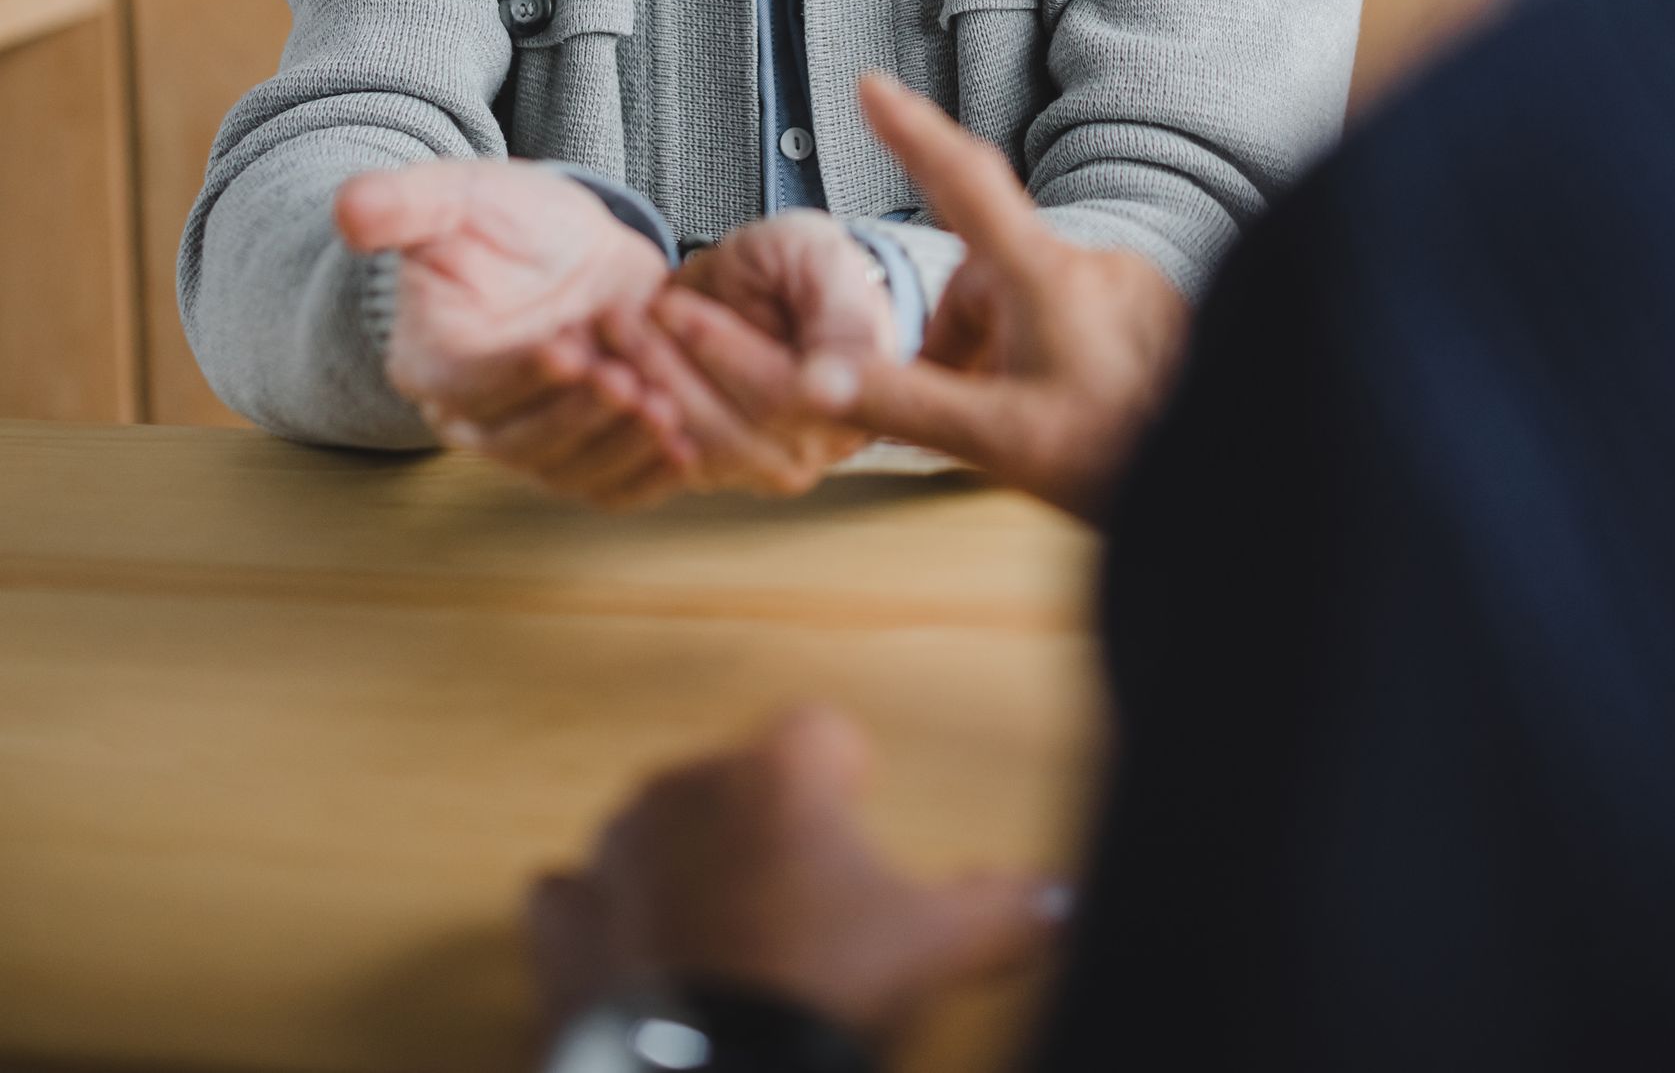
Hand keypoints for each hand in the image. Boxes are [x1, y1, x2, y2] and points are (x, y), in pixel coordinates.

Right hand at [333, 159, 680, 506]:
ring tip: (666, 413)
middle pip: (519, 442)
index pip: (469, 385)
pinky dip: (645, 480)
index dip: (519, 376)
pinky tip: (685, 454)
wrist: (565, 244)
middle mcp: (474, 414)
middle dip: (578, 419)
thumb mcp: (458, 194)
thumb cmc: (504, 219)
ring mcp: (531, 437)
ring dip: (618, 450)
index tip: (570, 349)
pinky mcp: (583, 445)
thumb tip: (349, 208)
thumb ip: (405, 202)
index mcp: (433, 359)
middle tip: (632, 385)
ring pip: (566, 472)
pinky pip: (607, 486)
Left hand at [526, 705, 1053, 1041]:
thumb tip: (1062, 900)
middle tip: (799, 909)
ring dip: (679, 869)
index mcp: (782, 769)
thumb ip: (999, 909)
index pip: (824, 732)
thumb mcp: (934, 948)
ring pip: (652, 831)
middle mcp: (690, 784)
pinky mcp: (564, 920)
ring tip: (719, 944)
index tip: (860, 827)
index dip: (848, 780)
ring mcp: (616, 849)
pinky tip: (631, 968)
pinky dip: (600, 925)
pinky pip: (574, 897)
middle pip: (735, 782)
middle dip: (761, 831)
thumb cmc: (822, 990)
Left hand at [595, 213, 897, 499]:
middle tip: (625, 309)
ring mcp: (760, 465)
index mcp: (854, 402)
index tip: (676, 308)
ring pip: (688, 443)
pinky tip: (603, 364)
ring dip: (642, 383)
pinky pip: (661, 455)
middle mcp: (812, 448)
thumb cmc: (804, 266)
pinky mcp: (712, 468)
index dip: (730, 356)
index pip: (786, 397)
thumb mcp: (824, 262)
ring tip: (611, 327)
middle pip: (728, 426)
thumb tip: (830, 388)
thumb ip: (839, 317)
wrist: (772, 283)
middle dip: (667, 362)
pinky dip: (625, 412)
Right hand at [799, 76, 1191, 520]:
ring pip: (1028, 306)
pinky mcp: (1153, 315)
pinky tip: (1069, 416)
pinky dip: (1049, 359)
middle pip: (985, 275)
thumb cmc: (1125, 457)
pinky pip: (1074, 322)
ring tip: (1023, 427)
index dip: (911, 129)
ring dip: (1005, 355)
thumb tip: (816, 378)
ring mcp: (1128, 288)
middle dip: (958, 336)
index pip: (963, 179)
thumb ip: (903, 403)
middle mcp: (1091, 265)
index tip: (873, 85)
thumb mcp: (998, 440)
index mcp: (1045, 276)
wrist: (1231, 477)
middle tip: (957, 406)